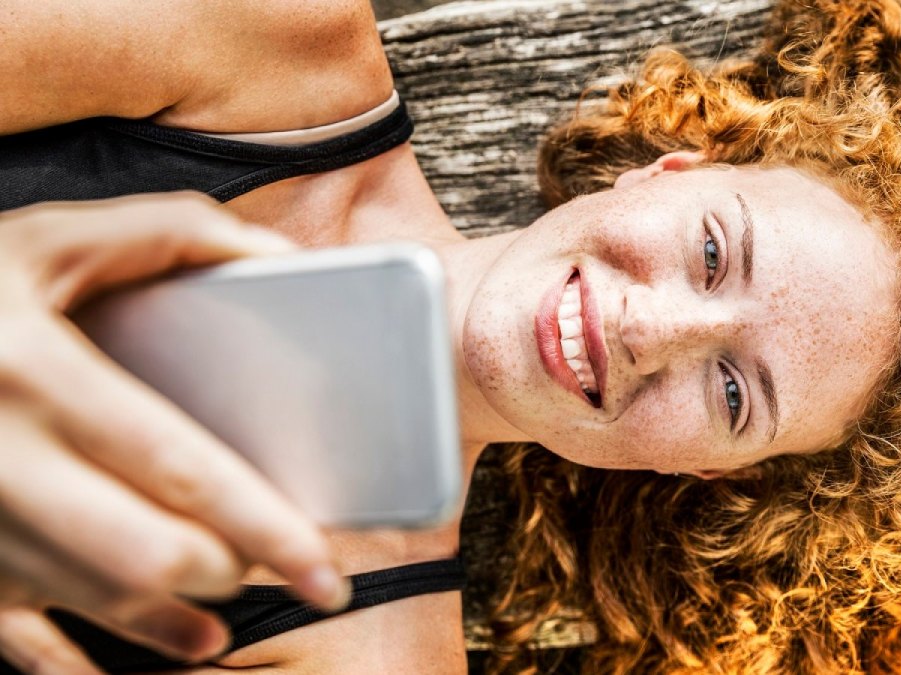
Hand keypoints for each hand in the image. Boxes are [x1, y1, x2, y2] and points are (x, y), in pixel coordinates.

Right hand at [0, 194, 348, 673]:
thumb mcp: (46, 240)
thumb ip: (164, 233)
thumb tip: (271, 258)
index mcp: (34, 373)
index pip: (177, 468)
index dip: (263, 524)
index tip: (323, 563)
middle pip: (144, 553)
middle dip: (224, 568)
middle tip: (266, 557)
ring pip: (91, 603)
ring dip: (172, 623)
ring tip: (218, 614)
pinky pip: (12, 641)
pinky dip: (75, 666)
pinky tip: (131, 661)